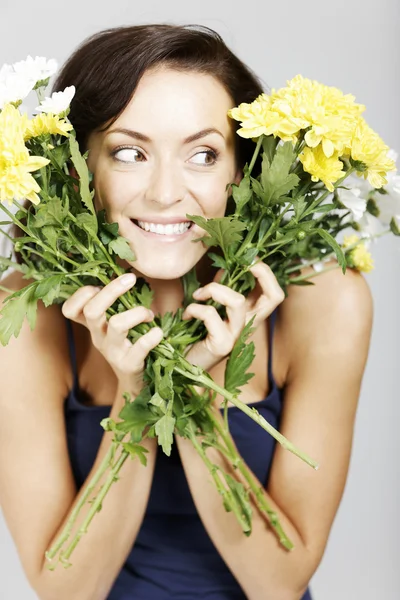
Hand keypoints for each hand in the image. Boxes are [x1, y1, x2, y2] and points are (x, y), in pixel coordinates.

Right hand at [61, 273, 163, 396]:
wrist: (136, 383)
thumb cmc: (129, 345)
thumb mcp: (115, 326)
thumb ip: (115, 305)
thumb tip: (126, 274)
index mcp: (93, 327)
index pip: (70, 310)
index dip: (79, 295)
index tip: (96, 286)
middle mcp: (98, 338)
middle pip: (93, 311)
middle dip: (111, 291)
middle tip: (131, 279)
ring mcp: (112, 352)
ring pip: (116, 325)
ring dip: (136, 313)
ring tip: (149, 314)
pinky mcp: (129, 365)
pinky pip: (138, 348)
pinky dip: (150, 337)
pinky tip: (157, 332)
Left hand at [181, 259, 284, 372]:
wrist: (186, 366)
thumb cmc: (197, 334)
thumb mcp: (213, 306)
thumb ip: (221, 288)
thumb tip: (225, 267)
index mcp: (250, 315)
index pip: (274, 294)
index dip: (267, 273)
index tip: (247, 260)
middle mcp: (249, 325)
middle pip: (275, 297)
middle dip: (262, 272)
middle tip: (243, 264)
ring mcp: (238, 336)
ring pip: (237, 301)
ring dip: (213, 290)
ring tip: (198, 295)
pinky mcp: (222, 344)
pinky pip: (210, 315)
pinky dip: (194, 308)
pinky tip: (187, 314)